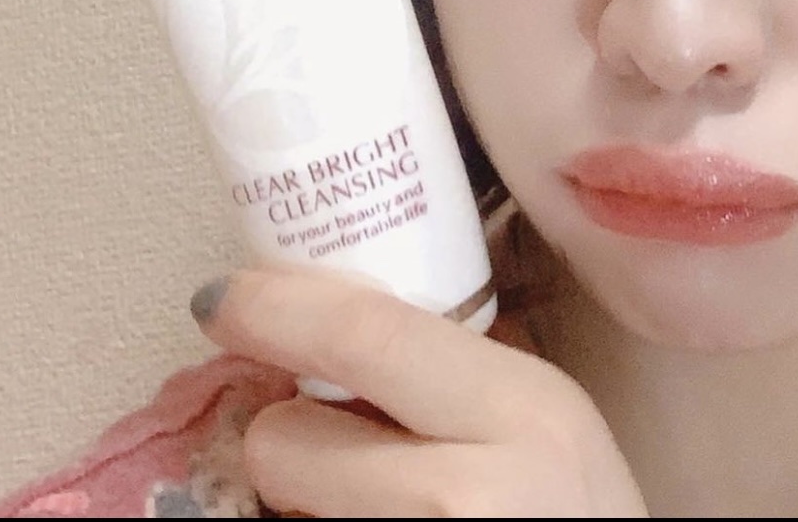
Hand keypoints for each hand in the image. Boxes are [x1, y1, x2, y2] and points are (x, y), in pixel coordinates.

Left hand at [191, 268, 648, 517]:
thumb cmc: (576, 509)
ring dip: (307, 500)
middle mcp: (468, 493)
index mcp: (518, 409)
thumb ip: (450, 366)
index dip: (277, 309)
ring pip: (285, 508)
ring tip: (378, 501)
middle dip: (291, 436)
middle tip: (339, 445)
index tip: (221, 297)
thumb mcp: (542, 415)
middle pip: (289, 440)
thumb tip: (333, 325)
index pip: (367, 336)